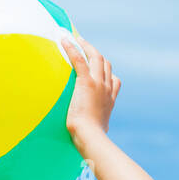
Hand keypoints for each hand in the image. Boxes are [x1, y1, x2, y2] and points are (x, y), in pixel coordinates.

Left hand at [60, 33, 120, 147]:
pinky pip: (80, 60)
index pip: (114, 81)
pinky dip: (73, 48)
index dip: (107, 72)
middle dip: (95, 54)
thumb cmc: (92, 140)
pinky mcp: (87, 82)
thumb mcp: (98, 132)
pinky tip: (64, 40)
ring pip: (96, 58)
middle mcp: (107, 89)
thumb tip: (94, 137)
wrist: (91, 137)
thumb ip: (96, 128)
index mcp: (109, 100)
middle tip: (84, 46)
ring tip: (76, 39)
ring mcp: (99, 84)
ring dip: (86, 46)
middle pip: (106, 65)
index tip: (99, 68)